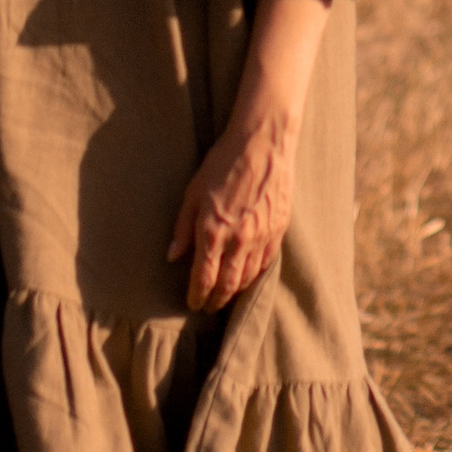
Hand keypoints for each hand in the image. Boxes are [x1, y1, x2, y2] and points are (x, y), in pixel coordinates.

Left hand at [168, 116, 296, 311]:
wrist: (263, 144)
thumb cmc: (222, 163)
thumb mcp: (193, 192)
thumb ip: (183, 228)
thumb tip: (172, 257)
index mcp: (213, 231)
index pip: (204, 277)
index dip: (197, 295)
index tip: (192, 303)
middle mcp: (238, 240)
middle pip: (228, 284)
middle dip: (216, 300)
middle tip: (209, 306)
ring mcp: (261, 236)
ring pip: (249, 276)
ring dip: (236, 290)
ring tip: (226, 295)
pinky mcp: (279, 229)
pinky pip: (266, 261)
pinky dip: (256, 274)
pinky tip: (248, 276)